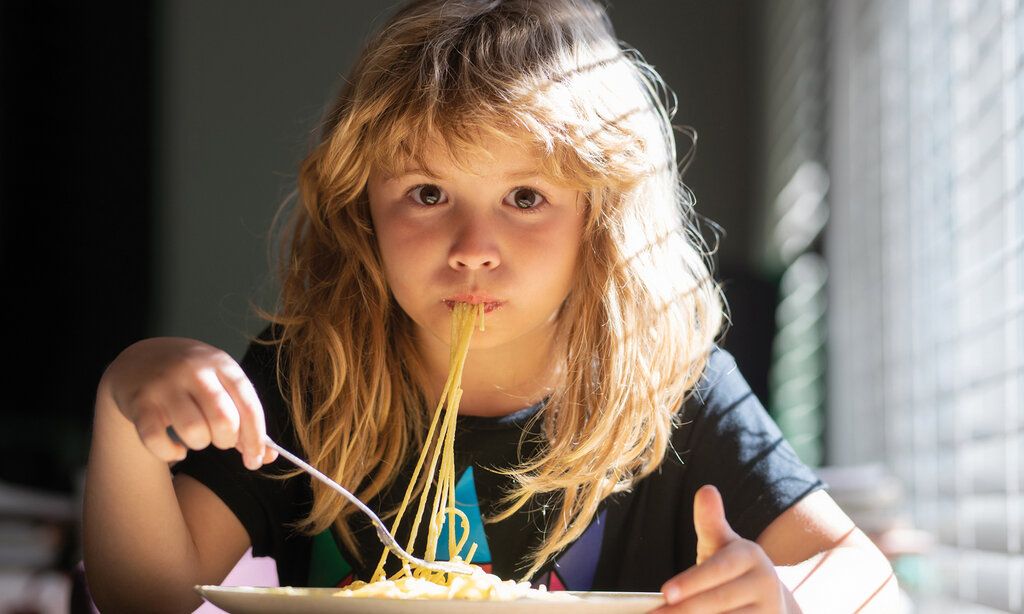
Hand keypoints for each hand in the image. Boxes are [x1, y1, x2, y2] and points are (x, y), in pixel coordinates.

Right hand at [101, 337, 276, 469]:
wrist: (140, 359)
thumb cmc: (191, 380)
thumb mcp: (221, 385)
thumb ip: (243, 418)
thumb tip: (267, 457)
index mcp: (222, 364)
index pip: (249, 406)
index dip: (256, 439)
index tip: (255, 460)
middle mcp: (194, 370)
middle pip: (223, 420)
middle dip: (227, 441)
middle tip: (220, 440)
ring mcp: (165, 384)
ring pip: (194, 432)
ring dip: (199, 444)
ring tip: (197, 437)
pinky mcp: (140, 402)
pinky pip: (158, 440)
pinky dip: (170, 453)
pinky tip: (175, 449)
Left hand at [652, 485, 794, 613]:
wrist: (766, 599)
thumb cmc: (731, 568)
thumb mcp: (721, 544)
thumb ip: (709, 522)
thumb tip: (706, 490)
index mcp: (750, 555)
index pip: (718, 569)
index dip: (691, 582)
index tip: (665, 592)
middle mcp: (765, 583)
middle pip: (719, 601)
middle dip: (684, 610)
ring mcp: (770, 610)